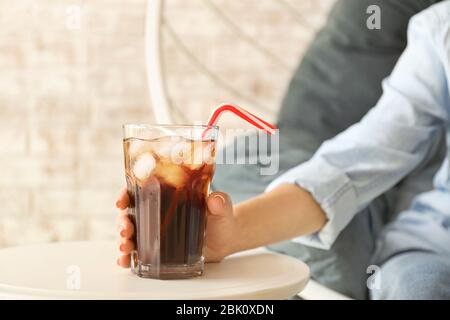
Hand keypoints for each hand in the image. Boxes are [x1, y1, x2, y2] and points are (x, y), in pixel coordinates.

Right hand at [115, 187, 236, 267]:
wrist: (225, 239)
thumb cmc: (220, 218)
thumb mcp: (221, 207)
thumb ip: (220, 202)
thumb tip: (216, 199)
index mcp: (167, 196)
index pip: (139, 191)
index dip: (125, 195)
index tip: (121, 201)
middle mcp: (156, 213)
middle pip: (130, 214)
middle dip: (122, 222)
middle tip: (126, 230)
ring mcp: (156, 232)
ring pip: (131, 234)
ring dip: (123, 240)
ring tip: (126, 246)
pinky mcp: (158, 249)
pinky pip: (139, 253)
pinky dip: (128, 258)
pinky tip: (125, 261)